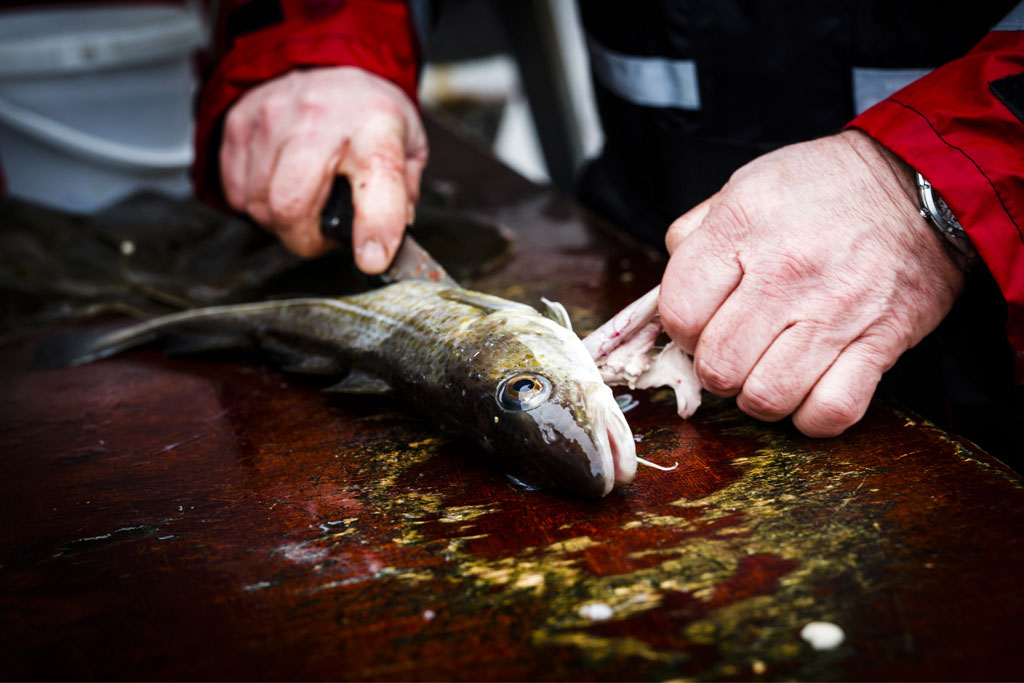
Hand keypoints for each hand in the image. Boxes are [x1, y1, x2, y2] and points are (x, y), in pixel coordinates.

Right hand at [220, 66, 427, 271]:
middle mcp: (319, 120)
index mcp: (375, 128)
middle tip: (321, 234)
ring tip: (303, 203)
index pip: (378, 183)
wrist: (323, 58)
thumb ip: (404, 196)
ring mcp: (272, 119)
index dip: (375, 228)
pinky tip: (277, 184)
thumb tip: (388, 241)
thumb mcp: (408, 145)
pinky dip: (256, 203)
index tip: (372, 258)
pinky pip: (237, 193)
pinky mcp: (240, 125)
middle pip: (291, 206)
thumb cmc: (366, 110)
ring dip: (280, 221)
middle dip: (305, 239)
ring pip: (259, 206)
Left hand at [659, 130, 965, 436]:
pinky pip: (831, 411)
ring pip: (766, 398)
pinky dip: (813, 416)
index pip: (679, 314)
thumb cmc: (822, 190)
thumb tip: (667, 294)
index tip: (701, 323)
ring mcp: (835, 310)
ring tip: (770, 370)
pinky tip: (809, 390)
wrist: (921, 185)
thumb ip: (694, 235)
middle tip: (736, 350)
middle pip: (717, 367)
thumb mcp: (744, 187)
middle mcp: (784, 271)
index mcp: (741, 226)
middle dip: (716, 370)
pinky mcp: (881, 342)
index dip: (681, 330)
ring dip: (760, 396)